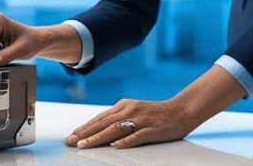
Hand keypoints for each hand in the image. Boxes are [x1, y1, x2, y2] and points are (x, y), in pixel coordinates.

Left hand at [64, 98, 196, 148]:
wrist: (181, 110)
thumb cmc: (156, 114)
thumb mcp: (133, 111)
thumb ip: (118, 118)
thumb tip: (98, 128)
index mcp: (124, 106)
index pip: (99, 118)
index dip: (84, 128)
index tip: (71, 136)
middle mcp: (130, 110)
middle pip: (103, 123)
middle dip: (85, 134)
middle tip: (71, 142)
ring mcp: (141, 120)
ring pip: (115, 129)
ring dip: (98, 138)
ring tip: (85, 145)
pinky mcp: (153, 129)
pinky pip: (138, 136)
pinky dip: (126, 141)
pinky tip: (115, 146)